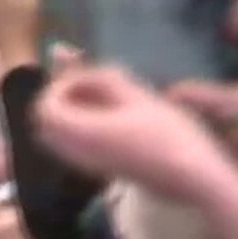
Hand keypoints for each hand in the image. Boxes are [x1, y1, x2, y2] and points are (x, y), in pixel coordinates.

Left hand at [35, 64, 233, 201]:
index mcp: (81, 133)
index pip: (44, 108)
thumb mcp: (137, 96)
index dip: (58, 86)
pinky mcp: (98, 171)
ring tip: (102, 98)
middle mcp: (76, 152)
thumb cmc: (168, 134)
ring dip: (70, 112)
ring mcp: (86, 165)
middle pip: (45, 124)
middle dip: (60, 98)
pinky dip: (79, 127)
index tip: (85, 76)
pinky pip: (72, 146)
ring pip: (57, 136)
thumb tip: (72, 59)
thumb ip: (101, 77)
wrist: (192, 179)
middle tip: (89, 85)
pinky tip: (109, 117)